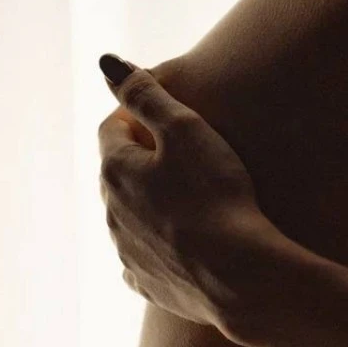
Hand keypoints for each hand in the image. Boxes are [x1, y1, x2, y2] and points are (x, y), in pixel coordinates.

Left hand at [97, 57, 292, 334]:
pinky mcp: (148, 285)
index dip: (139, 117)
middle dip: (143, 163)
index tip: (169, 118)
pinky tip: (181, 247)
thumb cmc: (218, 197)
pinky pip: (143, 261)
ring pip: (130, 219)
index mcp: (115, 170)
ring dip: (150, 207)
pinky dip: (158, 249)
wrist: (240, 277)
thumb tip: (107, 61)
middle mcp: (111, 214)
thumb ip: (146, 93)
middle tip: (184, 158)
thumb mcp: (187, 129)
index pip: (113, 129)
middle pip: (120, 175)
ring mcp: (127, 253)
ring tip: (189, 203)